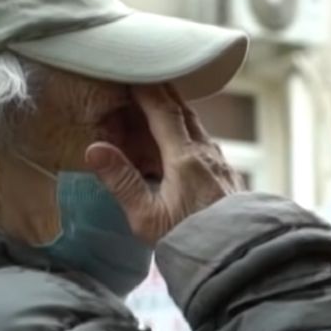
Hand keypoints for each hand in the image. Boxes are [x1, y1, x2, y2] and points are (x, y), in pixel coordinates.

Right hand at [84, 85, 241, 244]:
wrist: (236, 257)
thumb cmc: (189, 240)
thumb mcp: (147, 217)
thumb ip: (121, 181)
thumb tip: (94, 149)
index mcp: (186, 158)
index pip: (163, 110)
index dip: (145, 89)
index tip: (128, 73)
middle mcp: (207, 153)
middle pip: (182, 111)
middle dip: (159, 94)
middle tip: (138, 83)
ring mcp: (221, 163)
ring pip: (194, 127)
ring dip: (172, 114)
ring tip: (151, 110)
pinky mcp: (227, 175)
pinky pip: (203, 143)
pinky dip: (184, 134)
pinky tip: (175, 145)